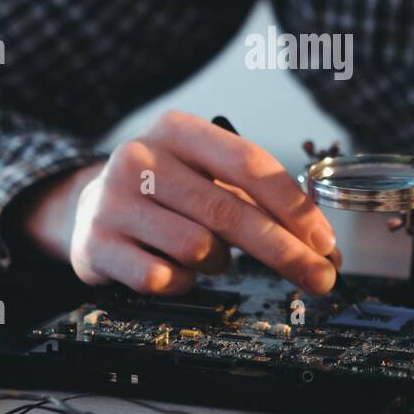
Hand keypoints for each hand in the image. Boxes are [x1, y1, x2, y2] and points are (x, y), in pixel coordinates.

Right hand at [8, 109, 338, 297]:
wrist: (87, 209)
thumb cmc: (166, 194)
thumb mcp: (205, 177)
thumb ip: (258, 201)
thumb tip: (321, 247)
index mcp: (177, 130)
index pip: (247, 163)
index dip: (293, 206)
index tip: (325, 242)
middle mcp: (140, 158)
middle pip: (228, 210)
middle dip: (283, 251)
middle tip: (318, 278)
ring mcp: (113, 201)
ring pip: (197, 247)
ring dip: (221, 262)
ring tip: (212, 257)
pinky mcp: (97, 244)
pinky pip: (163, 278)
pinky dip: (183, 282)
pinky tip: (176, 270)